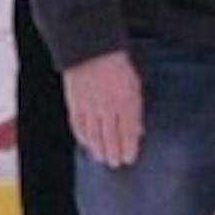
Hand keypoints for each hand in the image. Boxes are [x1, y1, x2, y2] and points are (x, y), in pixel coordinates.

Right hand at [64, 50, 144, 166]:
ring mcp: (90, 107)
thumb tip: (138, 131)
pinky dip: (82, 137)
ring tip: (103, 158)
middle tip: (116, 163)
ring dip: (98, 149)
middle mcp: (108, 107)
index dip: (128, 148)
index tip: (129, 158)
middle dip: (114, 153)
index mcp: (126, 101)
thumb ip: (136, 110)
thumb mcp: (135, 86)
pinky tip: (87, 144)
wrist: (93, 51)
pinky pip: (78, 126)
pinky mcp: (75, 104)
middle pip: (110, 137)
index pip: (127, 132)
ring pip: (94, 135)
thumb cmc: (118, 67)